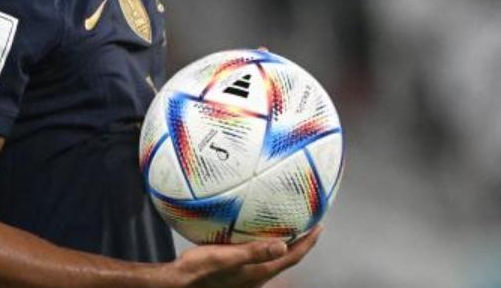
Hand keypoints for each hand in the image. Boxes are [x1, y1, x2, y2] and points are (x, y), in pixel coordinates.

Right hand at [162, 227, 321, 287]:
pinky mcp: (235, 269)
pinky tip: (251, 226)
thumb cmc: (199, 272)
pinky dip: (262, 239)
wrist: (179, 283)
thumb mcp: (225, 259)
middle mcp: (257, 274)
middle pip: (287, 257)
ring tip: (286, 220)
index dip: (308, 242)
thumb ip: (253, 252)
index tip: (320, 225)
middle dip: (300, 240)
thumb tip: (283, 246)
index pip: (292, 257)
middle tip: (308, 219)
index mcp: (260, 272)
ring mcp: (247, 273)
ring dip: (283, 239)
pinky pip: (256, 252)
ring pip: (272, 255)